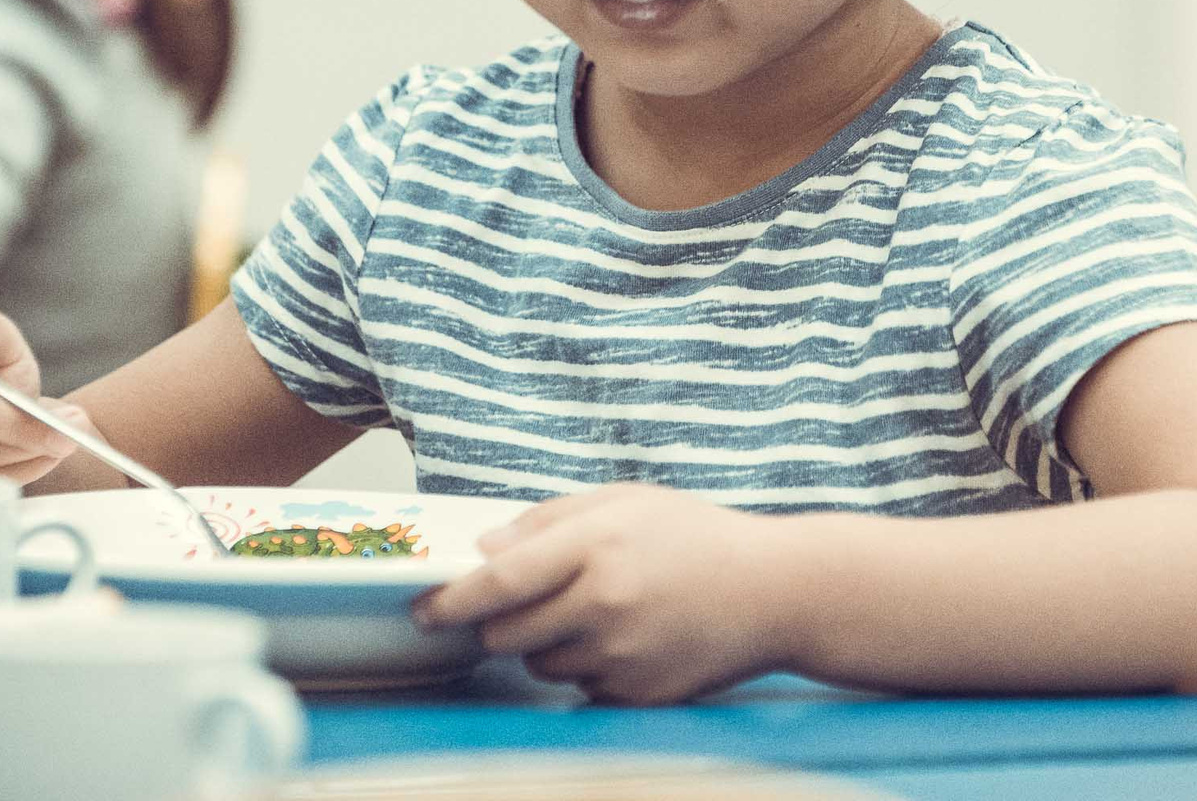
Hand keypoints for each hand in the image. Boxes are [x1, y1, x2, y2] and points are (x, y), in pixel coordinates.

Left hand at [411, 484, 801, 703]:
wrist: (774, 592)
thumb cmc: (697, 537)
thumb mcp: (625, 501)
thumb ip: (549, 520)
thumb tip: (484, 550)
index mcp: (597, 547)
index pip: (499, 583)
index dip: (450, 600)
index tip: (422, 609)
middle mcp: (604, 605)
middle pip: (506, 633)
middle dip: (497, 622)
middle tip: (521, 604)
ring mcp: (622, 657)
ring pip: (539, 664)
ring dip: (543, 644)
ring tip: (592, 612)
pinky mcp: (637, 695)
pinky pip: (580, 687)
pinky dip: (585, 667)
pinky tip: (625, 638)